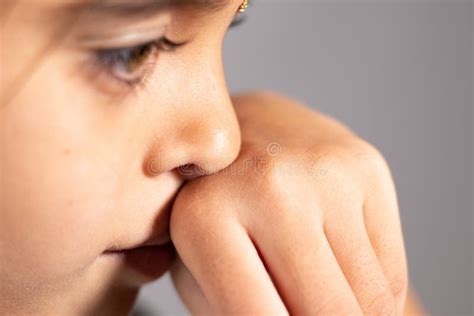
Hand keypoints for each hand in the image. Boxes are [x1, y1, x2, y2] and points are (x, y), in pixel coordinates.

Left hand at [170, 92, 407, 314]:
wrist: (252, 129)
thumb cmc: (217, 205)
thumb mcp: (198, 269)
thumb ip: (235, 312)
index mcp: (205, 215)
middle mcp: (269, 185)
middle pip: (329, 314)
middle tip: (305, 315)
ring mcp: (327, 171)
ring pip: (371, 298)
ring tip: (320, 302)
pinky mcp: (369, 168)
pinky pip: (390, 269)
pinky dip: (372, 296)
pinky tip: (342, 279)